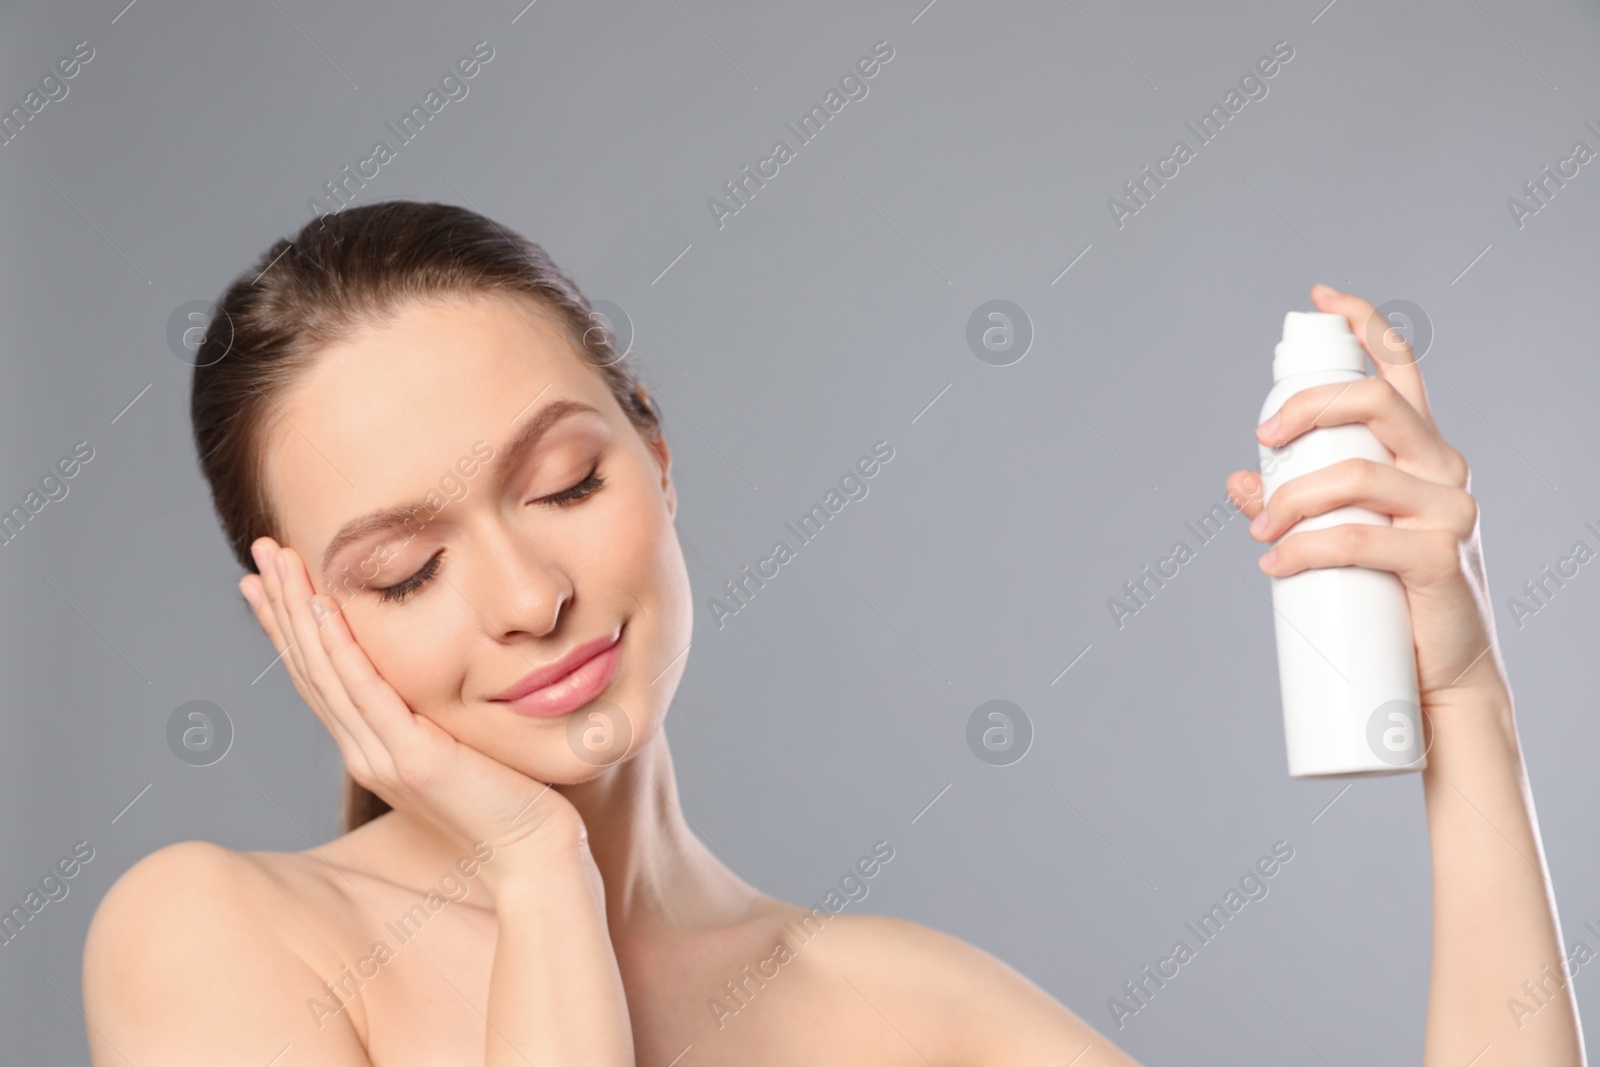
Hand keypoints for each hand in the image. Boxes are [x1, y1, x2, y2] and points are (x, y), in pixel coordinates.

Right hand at [239, 536, 591, 895]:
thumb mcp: (459, 745)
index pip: (319, 677)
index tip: (267, 581)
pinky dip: (341, 650)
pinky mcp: (412, 761)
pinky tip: (323, 610)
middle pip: (309, 667)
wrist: (533, 853)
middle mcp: (365, 752)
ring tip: (277, 562)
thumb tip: (436, 677)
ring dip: (298, 613)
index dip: (289, 627)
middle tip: (258, 552)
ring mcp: (383, 757)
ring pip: (326, 674)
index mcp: (372, 748)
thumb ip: (434, 716)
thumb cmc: (510, 800)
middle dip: (281, 607)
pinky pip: (367, 695)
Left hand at [1226, 284, 1507, 724]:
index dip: (1366, 325)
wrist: (1439, 676)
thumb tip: (1237, 480)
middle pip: (1373, 403)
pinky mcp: (1440, 557)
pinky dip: (1304, 549)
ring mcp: (1448, 510)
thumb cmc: (1389, 597)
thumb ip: (1293, 501)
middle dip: (1305, 409)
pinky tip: (1274, 563)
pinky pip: (1358, 538)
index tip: (1324, 298)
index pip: (1400, 371)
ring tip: (1262, 533)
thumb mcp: (1339, 534)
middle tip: (1262, 442)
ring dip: (1290, 499)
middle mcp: (1442, 468)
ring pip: (1354, 474)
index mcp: (1421, 451)